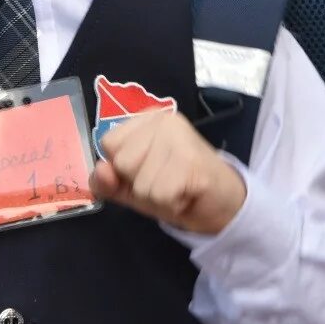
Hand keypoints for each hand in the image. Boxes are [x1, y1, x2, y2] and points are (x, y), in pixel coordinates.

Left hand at [89, 110, 245, 234]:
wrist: (224, 203)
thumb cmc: (176, 188)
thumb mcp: (132, 186)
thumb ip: (108, 181)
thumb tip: (101, 170)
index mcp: (146, 118)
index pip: (109, 144)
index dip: (122, 169)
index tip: (148, 170)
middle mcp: (163, 119)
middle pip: (122, 163)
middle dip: (140, 185)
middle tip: (166, 182)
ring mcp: (179, 137)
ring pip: (140, 184)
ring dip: (157, 198)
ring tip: (177, 188)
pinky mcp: (192, 161)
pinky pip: (159, 195)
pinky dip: (170, 204)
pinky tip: (186, 194)